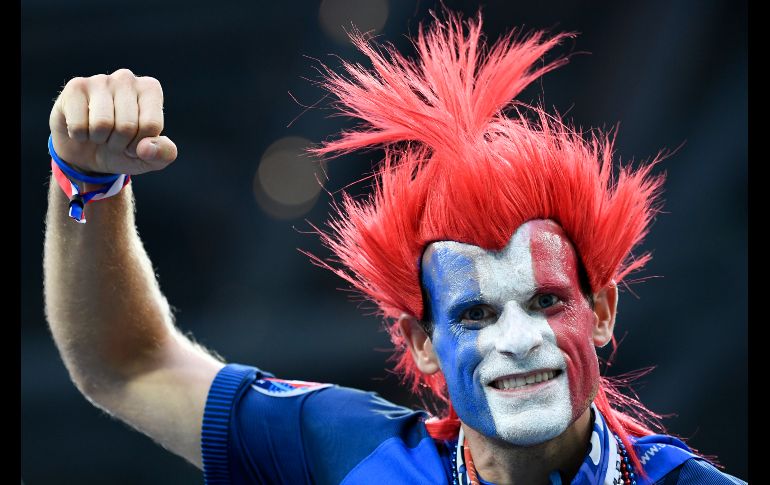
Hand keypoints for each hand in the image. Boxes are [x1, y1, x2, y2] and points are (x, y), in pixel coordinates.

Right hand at [49, 68, 176, 174]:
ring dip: (100, 139)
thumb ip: (163, 154)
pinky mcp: (75, 88)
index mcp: (150, 89)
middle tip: (114, 138)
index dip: (140, 145)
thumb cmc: (125, 150)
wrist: (88, 152)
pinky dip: (80, 136)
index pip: (151, 125)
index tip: (135, 142)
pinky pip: (79, 126)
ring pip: (102, 124)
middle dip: (120, 143)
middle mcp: (126, 78)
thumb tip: (146, 148)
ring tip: (100, 133)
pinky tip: (83, 127)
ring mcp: (99, 80)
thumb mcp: (152, 158)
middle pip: (127, 126)